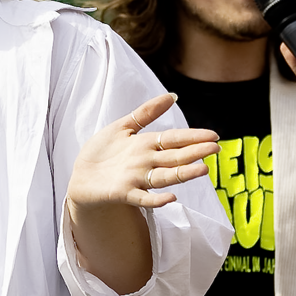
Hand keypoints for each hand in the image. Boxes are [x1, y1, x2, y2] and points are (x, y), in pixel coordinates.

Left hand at [66, 94, 219, 211]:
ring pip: (164, 176)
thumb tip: (172, 96)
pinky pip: (142, 198)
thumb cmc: (102, 152)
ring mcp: (136, 179)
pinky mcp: (123, 193)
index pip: (175, 139)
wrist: (81, 176)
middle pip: (174, 157)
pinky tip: (171, 197)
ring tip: (202, 169)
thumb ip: (146, 112)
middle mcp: (146, 163)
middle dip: (195, 152)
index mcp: (147, 145)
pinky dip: (156, 199)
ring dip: (184, 174)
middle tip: (215, 148)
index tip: (213, 135)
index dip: (193, 137)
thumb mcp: (123, 126)